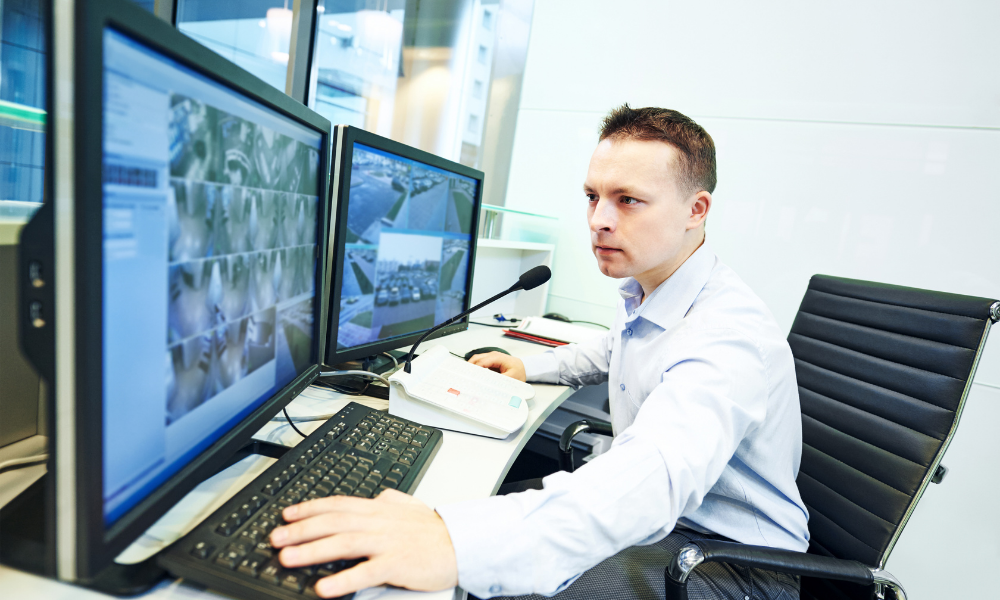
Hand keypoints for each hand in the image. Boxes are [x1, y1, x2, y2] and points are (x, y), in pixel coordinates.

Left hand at [269, 491, 457, 597]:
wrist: (462, 544)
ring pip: (343, 543)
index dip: (309, 508)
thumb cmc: (434, 530)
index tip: (286, 514)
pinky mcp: (396, 564)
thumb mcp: (409, 507)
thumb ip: (390, 500)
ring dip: (312, 551)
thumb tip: (377, 495)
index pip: (337, 504)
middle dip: (300, 529)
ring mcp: (387, 542)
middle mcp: (378, 522)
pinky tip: (324, 588)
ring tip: (287, 558)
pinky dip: (343, 580)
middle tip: (276, 538)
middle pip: (333, 522)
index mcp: (378, 508)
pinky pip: (365, 572)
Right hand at [468, 352, 525, 381]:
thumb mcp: (511, 378)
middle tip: (464, 377)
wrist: (525, 368)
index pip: (481, 362)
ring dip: (471, 368)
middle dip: (469, 367)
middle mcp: (492, 355)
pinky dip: (475, 369)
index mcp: (497, 358)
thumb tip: (489, 384)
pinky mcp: (490, 362)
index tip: (469, 377)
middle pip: (476, 359)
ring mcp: (491, 358)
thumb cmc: (520, 371)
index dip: (474, 369)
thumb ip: (500, 380)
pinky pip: (480, 363)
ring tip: (467, 377)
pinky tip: (473, 376)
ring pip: (476, 360)